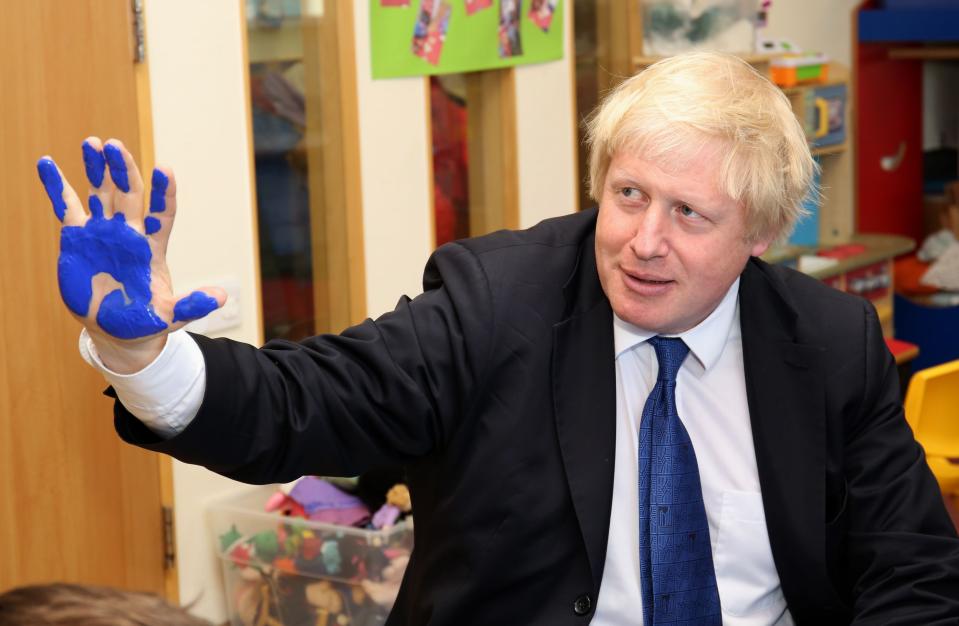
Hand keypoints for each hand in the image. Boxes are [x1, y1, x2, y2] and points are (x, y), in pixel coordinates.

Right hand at [37, 137, 225, 372]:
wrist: (116, 329)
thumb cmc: (147, 320)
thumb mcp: (171, 315)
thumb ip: (193, 304)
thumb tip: (221, 296)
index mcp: (153, 246)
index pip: (164, 213)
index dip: (165, 192)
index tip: (165, 169)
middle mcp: (130, 232)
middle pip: (129, 193)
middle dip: (123, 169)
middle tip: (115, 146)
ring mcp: (103, 231)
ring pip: (101, 192)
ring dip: (96, 168)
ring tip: (92, 142)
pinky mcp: (78, 236)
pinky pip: (66, 206)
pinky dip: (56, 185)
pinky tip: (47, 163)